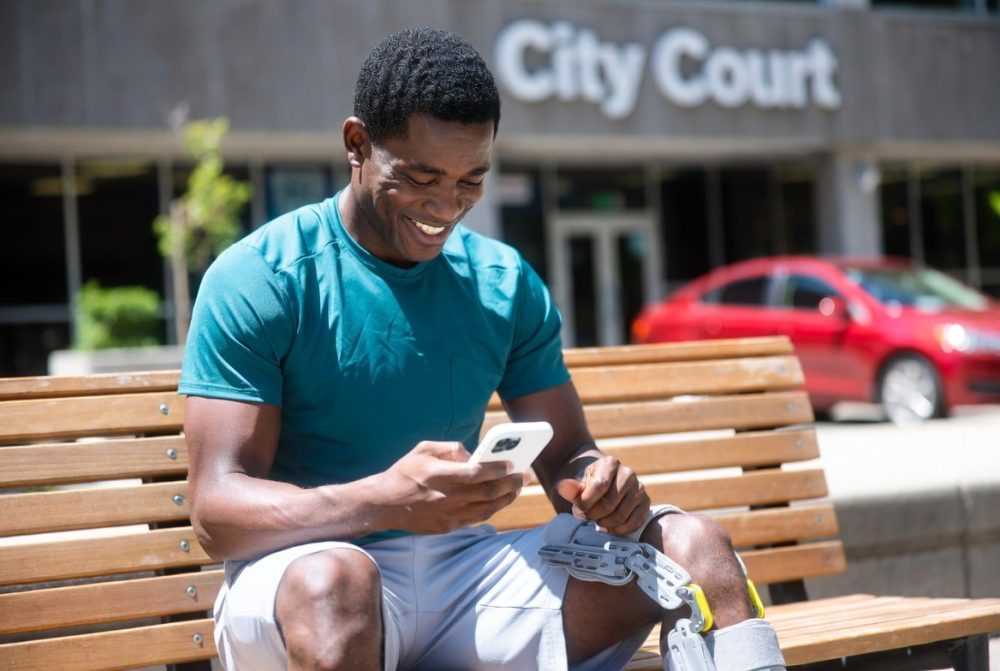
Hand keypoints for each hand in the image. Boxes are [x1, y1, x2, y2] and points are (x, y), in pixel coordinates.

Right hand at [376, 440, 526, 534]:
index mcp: (439, 474)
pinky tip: (499, 500)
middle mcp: (445, 496)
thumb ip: (451, 448)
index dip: (498, 469)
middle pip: (488, 492)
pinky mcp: (447, 527)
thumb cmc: (405, 472)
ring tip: (516, 488)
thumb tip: (474, 455)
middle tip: (524, 475)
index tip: (513, 463)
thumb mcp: (423, 449)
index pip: (477, 473)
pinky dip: (492, 509)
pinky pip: (477, 519)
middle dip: (511, 483)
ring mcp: (447, 515)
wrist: (383, 504)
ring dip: (506, 499)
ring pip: (487, 509)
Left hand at [555, 455, 648, 535]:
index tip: (577, 510)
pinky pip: (634, 522)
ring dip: (604, 524)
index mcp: (610, 463)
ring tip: (595, 520)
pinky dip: (619, 530)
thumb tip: (564, 487)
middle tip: (585, 517)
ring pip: (620, 516)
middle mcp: (628, 473)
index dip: (585, 503)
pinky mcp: (645, 503)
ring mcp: (639, 488)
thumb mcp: (573, 485)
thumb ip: (569, 488)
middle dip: (593, 515)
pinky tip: (608, 527)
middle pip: (609, 504)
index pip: (599, 487)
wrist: (597, 485)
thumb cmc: (583, 485)